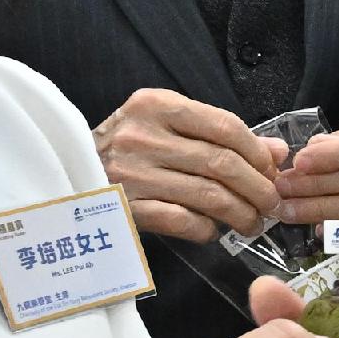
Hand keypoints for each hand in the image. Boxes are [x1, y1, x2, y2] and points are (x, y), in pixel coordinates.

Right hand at [94, 86, 282, 241]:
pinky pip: (183, 222)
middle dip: (258, 188)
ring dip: (241, 214)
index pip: (226, 126)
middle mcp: (142, 136)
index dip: (258, 153)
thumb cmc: (127, 148)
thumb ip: (221, 134)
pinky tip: (215, 231)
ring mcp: (132, 174)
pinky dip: (208, 230)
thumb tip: (277, 152)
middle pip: (222, 163)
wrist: (61, 169)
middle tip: (272, 204)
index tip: (272, 171)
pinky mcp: (126, 209)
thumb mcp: (168, 126)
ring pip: (209, 196)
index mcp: (156, 106)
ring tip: (253, 222)